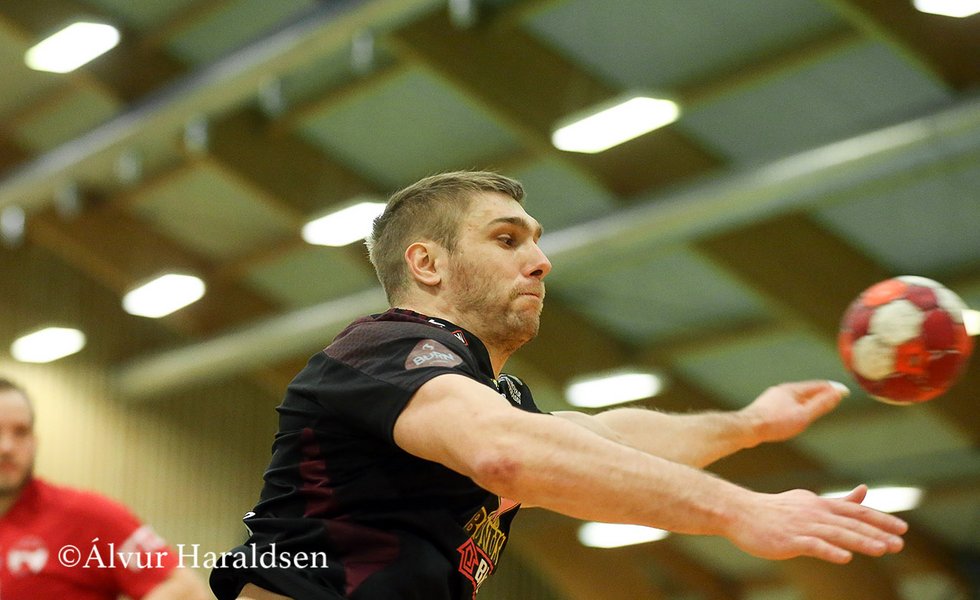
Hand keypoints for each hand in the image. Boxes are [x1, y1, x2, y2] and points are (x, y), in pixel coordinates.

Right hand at [726, 485, 906, 563]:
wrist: (740, 512)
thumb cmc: (775, 510)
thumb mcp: (809, 501)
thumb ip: (839, 501)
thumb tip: (865, 491)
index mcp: (820, 504)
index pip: (856, 511)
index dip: (880, 519)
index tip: (902, 528)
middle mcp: (814, 513)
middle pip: (850, 522)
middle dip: (877, 532)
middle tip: (900, 543)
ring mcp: (801, 526)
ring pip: (837, 533)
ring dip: (860, 541)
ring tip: (882, 549)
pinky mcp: (788, 540)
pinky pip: (812, 545)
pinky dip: (829, 550)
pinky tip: (845, 557)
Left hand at [739, 380, 848, 444]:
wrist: (747, 428)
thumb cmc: (775, 423)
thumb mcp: (803, 415)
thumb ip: (821, 404)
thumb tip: (838, 393)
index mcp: (793, 389)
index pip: (818, 385)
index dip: (833, 389)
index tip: (845, 392)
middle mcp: (782, 390)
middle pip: (807, 390)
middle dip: (821, 393)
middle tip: (834, 396)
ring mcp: (773, 398)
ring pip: (796, 397)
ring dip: (808, 400)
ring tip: (817, 404)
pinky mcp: (766, 407)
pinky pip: (787, 403)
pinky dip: (797, 406)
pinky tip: (794, 413)